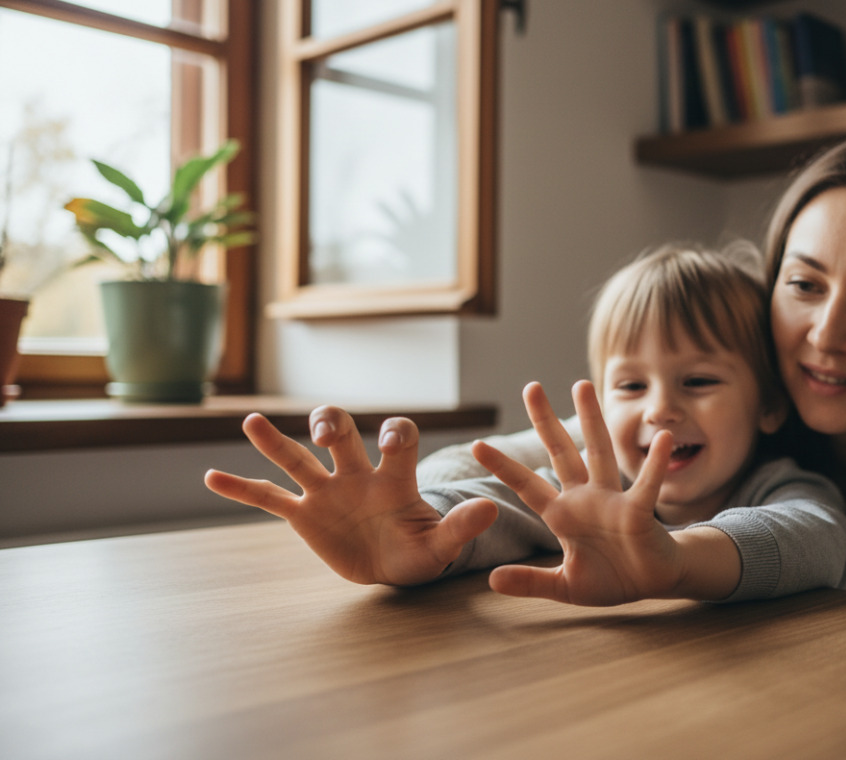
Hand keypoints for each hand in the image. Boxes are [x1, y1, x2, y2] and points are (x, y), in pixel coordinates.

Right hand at [204, 407, 497, 585]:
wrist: (393, 567)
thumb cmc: (420, 550)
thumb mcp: (441, 545)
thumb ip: (461, 527)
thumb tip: (491, 509)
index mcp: (395, 478)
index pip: (397, 439)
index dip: (395, 435)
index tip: (391, 441)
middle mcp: (357, 475)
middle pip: (341, 434)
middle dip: (332, 422)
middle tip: (323, 428)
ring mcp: (327, 492)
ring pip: (297, 458)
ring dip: (275, 440)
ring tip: (251, 422)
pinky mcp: (303, 516)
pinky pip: (269, 498)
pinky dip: (242, 488)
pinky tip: (211, 477)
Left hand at [472, 380, 687, 605]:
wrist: (650, 582)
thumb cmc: (610, 578)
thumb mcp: (564, 586)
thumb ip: (530, 582)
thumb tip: (492, 581)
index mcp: (563, 515)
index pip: (527, 485)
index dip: (503, 467)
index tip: (477, 444)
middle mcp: (585, 498)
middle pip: (561, 452)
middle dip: (545, 421)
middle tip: (530, 387)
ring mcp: (612, 500)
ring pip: (599, 452)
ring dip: (590, 420)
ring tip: (581, 386)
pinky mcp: (639, 511)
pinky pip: (646, 485)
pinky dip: (655, 463)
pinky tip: (663, 439)